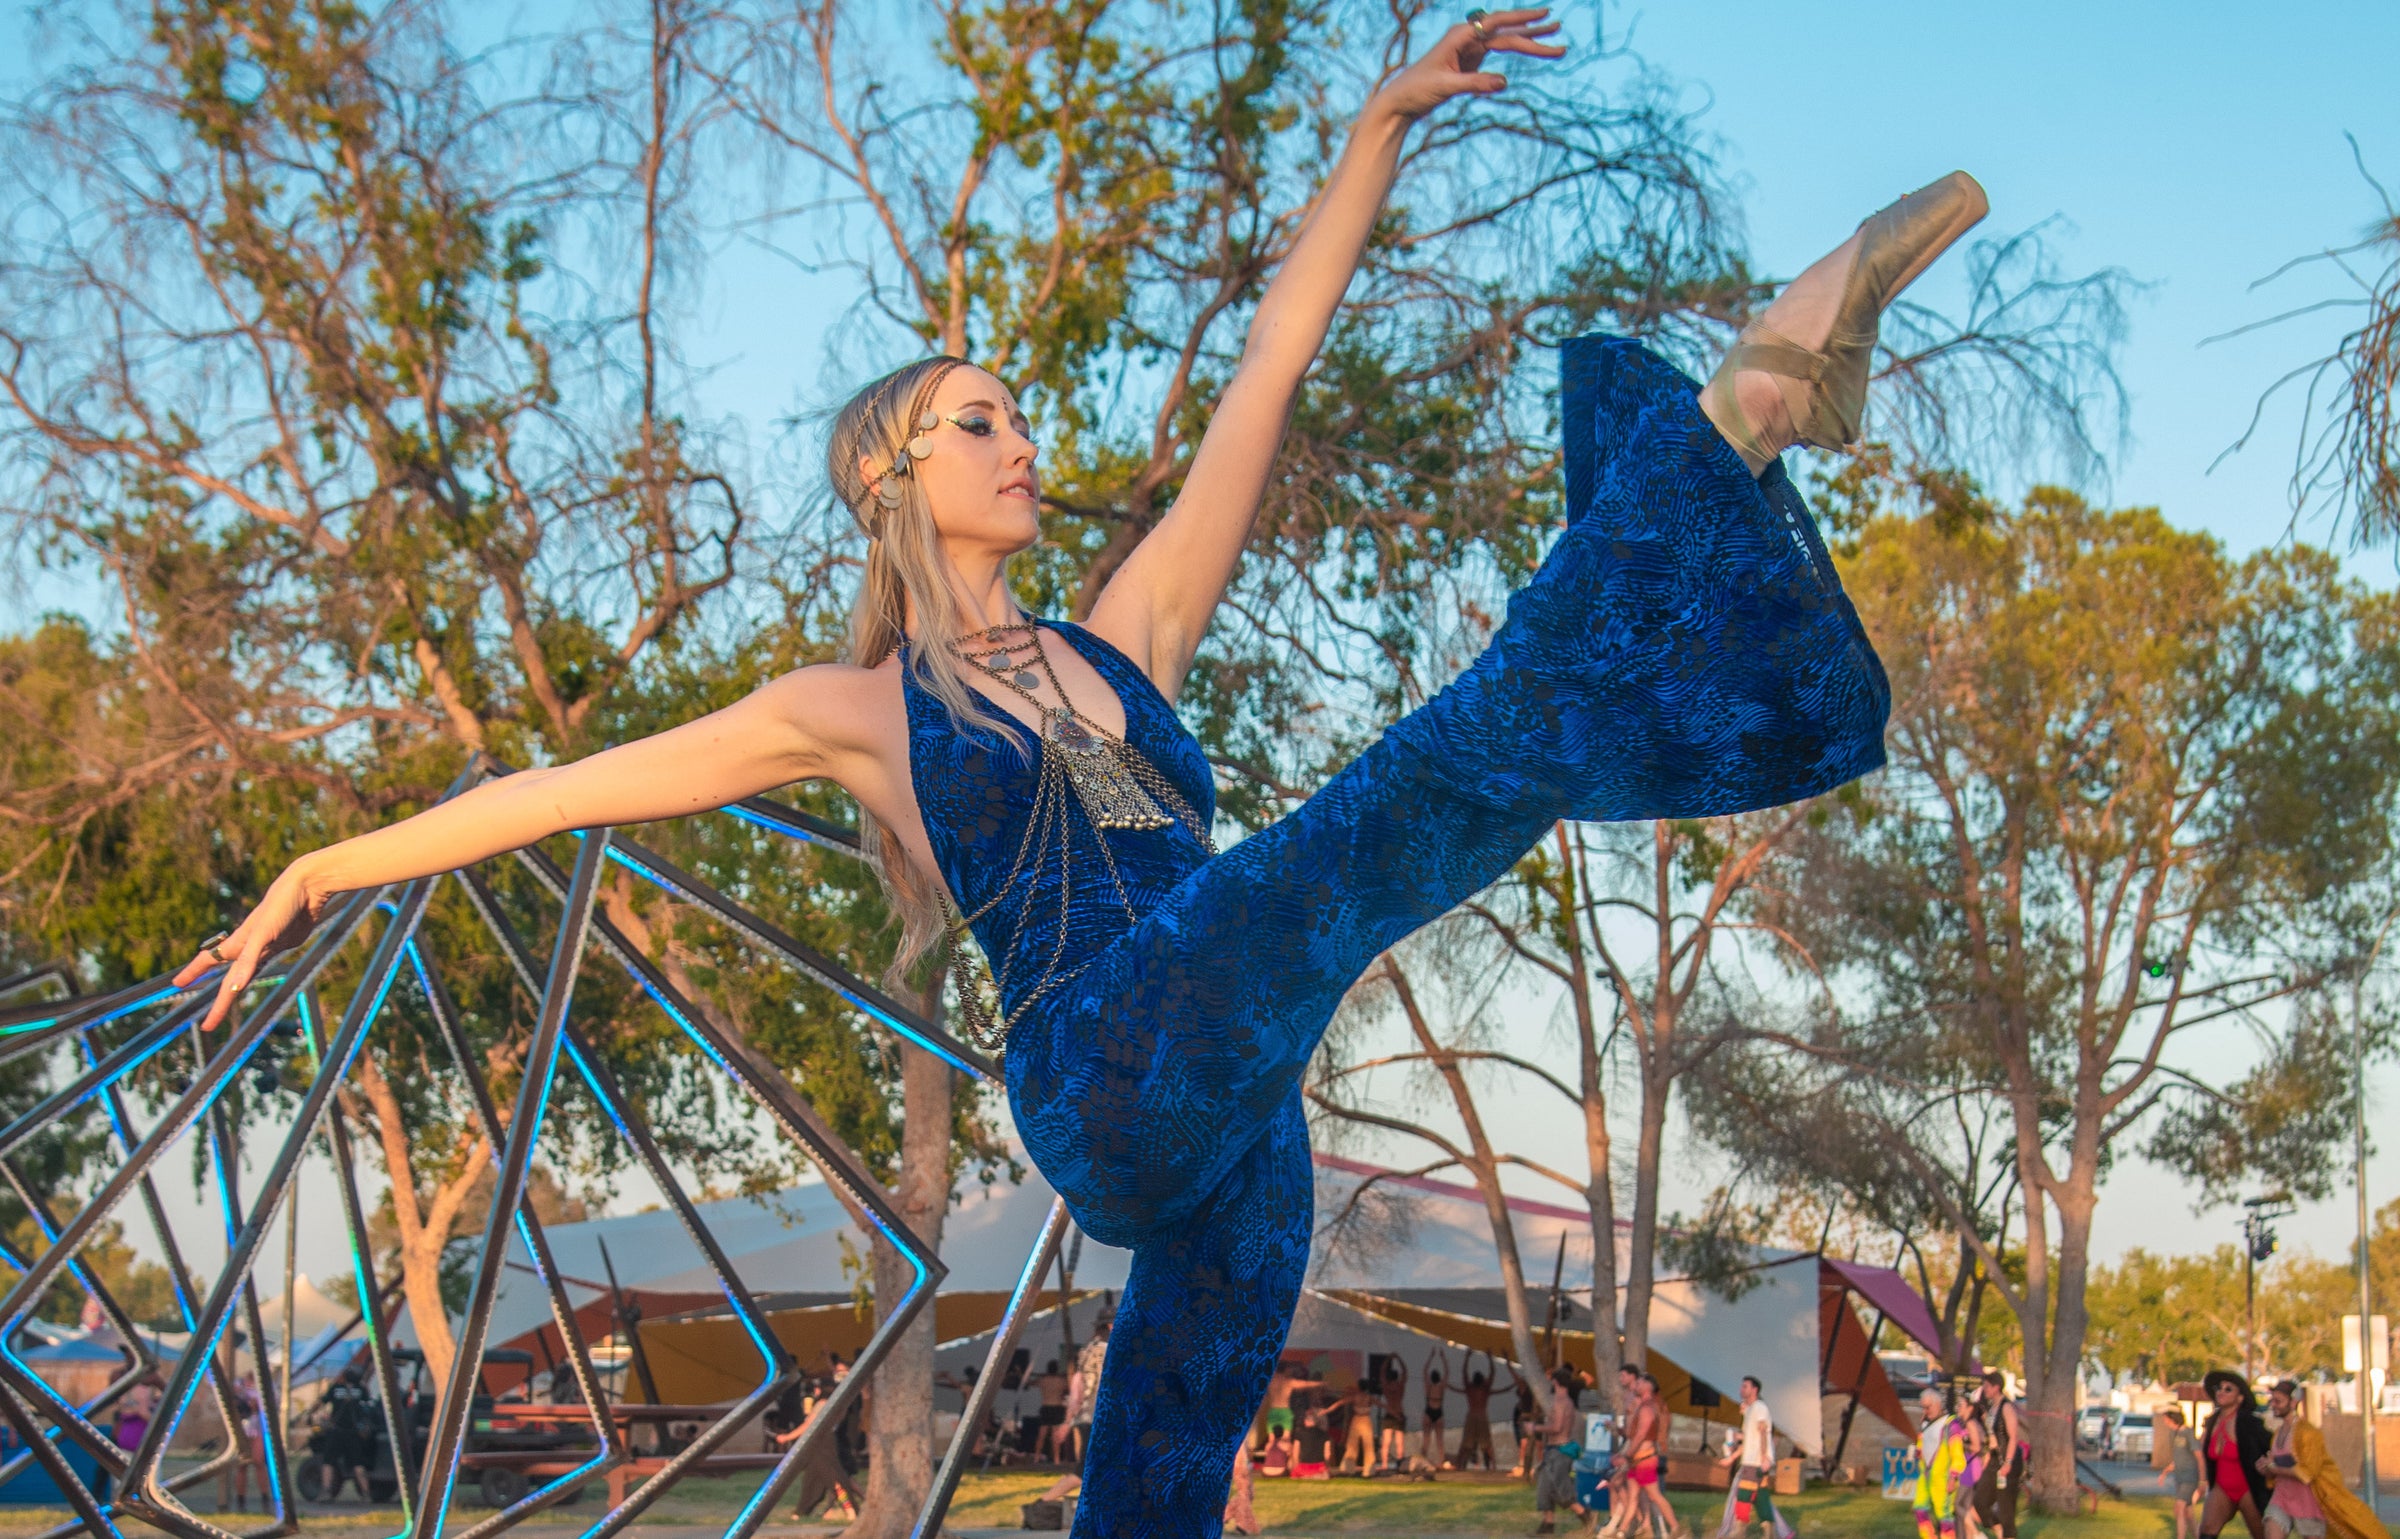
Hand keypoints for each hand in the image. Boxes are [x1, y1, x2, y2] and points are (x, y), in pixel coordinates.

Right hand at [172, 859, 331, 1031]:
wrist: (306, 888)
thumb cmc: (282, 907)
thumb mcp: (264, 934)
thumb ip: (248, 961)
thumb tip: (233, 988)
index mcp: (239, 942)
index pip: (210, 961)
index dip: (193, 973)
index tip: (176, 984)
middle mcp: (249, 946)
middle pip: (229, 978)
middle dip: (219, 1000)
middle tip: (207, 1023)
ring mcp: (266, 945)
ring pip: (244, 971)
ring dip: (234, 987)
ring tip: (226, 997)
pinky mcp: (283, 942)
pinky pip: (262, 961)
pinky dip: (252, 971)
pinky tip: (250, 975)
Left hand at [1370, 8, 1565, 121]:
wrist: (1400, 100)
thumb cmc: (1417, 90)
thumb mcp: (1445, 87)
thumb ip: (1474, 84)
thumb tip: (1504, 83)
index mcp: (1459, 36)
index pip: (1497, 24)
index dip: (1522, 20)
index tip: (1544, 17)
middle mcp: (1466, 38)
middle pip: (1506, 33)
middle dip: (1533, 33)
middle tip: (1559, 31)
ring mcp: (1469, 49)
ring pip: (1505, 41)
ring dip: (1529, 40)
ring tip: (1555, 37)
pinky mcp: (1470, 61)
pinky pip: (1498, 52)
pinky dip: (1516, 51)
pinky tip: (1533, 47)